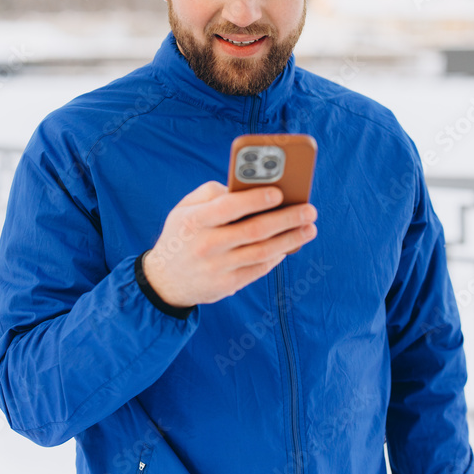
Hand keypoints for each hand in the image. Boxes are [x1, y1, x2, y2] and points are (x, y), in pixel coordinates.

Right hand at [142, 181, 317, 307]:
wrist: (164, 280)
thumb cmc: (182, 235)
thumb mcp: (184, 209)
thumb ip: (211, 193)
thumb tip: (246, 189)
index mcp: (194, 221)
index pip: (229, 207)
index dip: (256, 199)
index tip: (280, 192)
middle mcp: (207, 245)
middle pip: (254, 230)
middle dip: (287, 219)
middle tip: (309, 210)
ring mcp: (218, 268)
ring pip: (262, 252)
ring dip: (290, 239)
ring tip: (309, 228)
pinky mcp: (227, 285)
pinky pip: (259, 268)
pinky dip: (277, 256)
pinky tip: (290, 245)